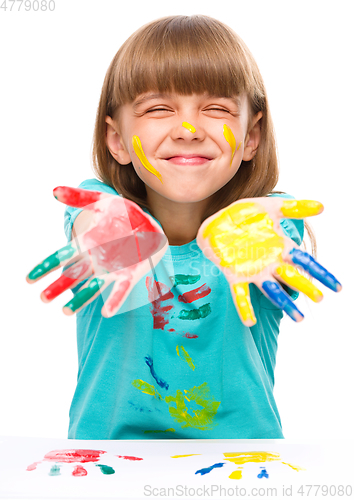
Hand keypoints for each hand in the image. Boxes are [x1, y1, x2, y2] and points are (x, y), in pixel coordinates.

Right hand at [26, 187, 167, 316]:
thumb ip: (79, 198)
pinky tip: (107, 312)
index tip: (28, 279)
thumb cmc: (124, 214)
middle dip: (58, 286)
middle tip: (43, 298)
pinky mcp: (129, 275)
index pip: (62, 256)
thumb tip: (54, 191)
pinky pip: (120, 290)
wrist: (150, 224)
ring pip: (92, 286)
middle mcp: (96, 259)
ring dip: (79, 299)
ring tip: (65, 312)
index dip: (46, 266)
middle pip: (73, 275)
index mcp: (87, 243)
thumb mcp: (102, 201)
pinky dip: (114, 301)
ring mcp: (112, 269)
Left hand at [196, 197, 341, 325]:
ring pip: (272, 291)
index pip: (306, 262)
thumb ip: (294, 208)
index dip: (321, 274)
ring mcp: (253, 271)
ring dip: (284, 304)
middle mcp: (270, 263)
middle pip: (292, 277)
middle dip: (306, 287)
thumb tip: (322, 206)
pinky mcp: (235, 275)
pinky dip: (245, 307)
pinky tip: (250, 322)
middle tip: (319, 298)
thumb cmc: (245, 215)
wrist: (218, 221)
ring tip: (299, 319)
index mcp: (280, 248)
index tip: (338, 288)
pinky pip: (241, 294)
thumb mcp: (270, 207)